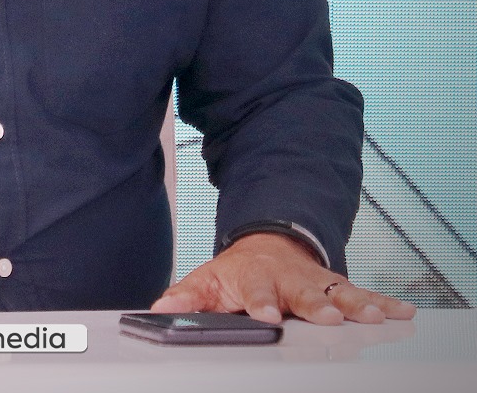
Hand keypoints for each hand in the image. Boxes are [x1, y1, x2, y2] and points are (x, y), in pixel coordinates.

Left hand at [151, 232, 416, 324]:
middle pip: (303, 292)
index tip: (266, 316)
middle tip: (327, 317)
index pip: (256, 291)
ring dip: (356, 304)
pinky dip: (383, 303)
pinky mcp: (337, 287)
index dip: (261, 303)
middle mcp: (288, 279)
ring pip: (338, 292)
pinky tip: (402, 313)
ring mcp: (315, 282)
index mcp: (254, 278)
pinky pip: (363, 295)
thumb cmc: (238, 272)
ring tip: (374, 317)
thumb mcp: (207, 281)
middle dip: (315, 304)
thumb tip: (159, 311)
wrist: (268, 244)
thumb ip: (186, 297)